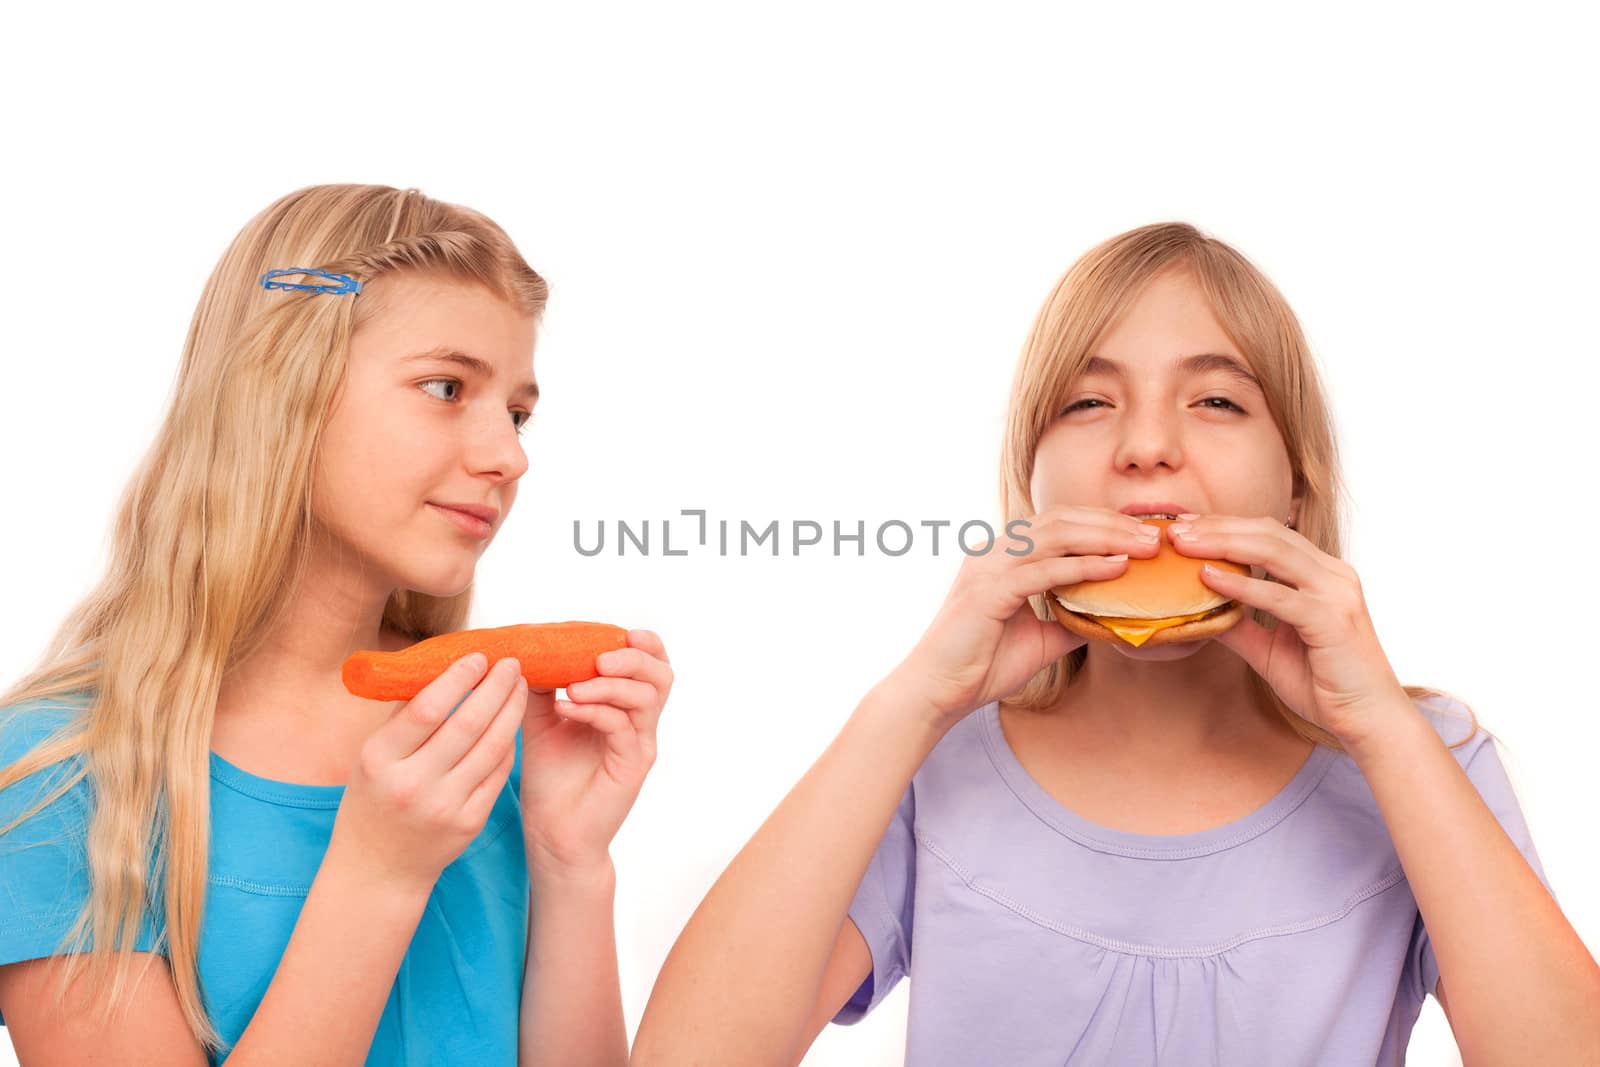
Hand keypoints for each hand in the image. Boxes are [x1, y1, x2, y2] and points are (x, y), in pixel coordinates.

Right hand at [333, 653, 527, 891]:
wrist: (378, 869)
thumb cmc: (374, 799)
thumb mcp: (372, 755)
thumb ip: (405, 714)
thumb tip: (442, 665)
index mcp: (380, 760)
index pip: (427, 708)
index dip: (458, 678)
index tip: (479, 656)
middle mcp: (412, 784)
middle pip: (468, 724)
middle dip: (496, 687)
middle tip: (511, 662)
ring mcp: (444, 806)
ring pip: (492, 747)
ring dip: (512, 710)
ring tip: (519, 685)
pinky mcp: (470, 823)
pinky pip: (498, 774)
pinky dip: (509, 743)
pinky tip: (513, 722)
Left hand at [519, 628, 671, 878]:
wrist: (553, 833)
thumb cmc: (551, 779)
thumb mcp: (542, 720)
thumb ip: (544, 684)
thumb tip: (531, 645)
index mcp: (626, 707)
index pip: (650, 663)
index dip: (639, 642)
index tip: (609, 631)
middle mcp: (640, 724)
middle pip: (662, 674)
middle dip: (632, 657)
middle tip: (597, 658)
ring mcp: (640, 745)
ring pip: (647, 698)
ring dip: (610, 683)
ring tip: (574, 685)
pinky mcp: (631, 767)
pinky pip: (623, 727)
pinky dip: (595, 711)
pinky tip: (564, 707)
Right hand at [888, 506, 1162, 729]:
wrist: (938, 691)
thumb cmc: (981, 665)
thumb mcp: (1041, 638)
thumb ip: (1071, 619)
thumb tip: (1112, 617)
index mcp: (1004, 555)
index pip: (1059, 524)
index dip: (1103, 523)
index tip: (1143, 534)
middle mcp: (995, 550)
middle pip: (1062, 520)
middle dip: (1112, 523)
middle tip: (1155, 534)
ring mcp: (989, 566)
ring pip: (1056, 535)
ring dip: (1105, 537)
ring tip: (1144, 545)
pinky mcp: (988, 589)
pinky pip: (1044, 569)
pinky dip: (1083, 566)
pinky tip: (1116, 567)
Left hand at [1167, 513, 1409, 743]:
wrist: (1368, 719)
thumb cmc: (1325, 685)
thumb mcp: (1268, 650)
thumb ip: (1238, 626)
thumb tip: (1197, 613)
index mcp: (1322, 574)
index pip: (1269, 534)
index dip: (1225, 526)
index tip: (1185, 526)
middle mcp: (1332, 574)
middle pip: (1268, 533)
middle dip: (1218, 527)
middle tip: (1175, 530)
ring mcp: (1335, 593)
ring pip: (1273, 551)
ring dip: (1223, 544)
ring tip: (1184, 545)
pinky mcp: (1331, 619)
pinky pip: (1279, 595)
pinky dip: (1241, 585)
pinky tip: (1207, 578)